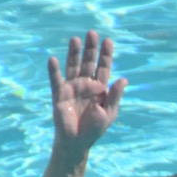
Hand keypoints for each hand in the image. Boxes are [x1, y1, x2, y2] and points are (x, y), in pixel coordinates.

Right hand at [47, 30, 126, 145]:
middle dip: (91, 48)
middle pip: (88, 62)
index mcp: (100, 88)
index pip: (103, 67)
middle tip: (92, 33)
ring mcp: (72, 88)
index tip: (108, 40)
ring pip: (73, 66)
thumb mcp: (109, 112)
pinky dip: (54, 71)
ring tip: (75, 39)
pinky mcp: (59, 95)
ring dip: (74, 53)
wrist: (77, 142)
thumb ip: (114, 96)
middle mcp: (86, 84)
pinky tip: (52, 59)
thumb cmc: (94, 129)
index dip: (106, 55)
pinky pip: (56, 80)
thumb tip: (123, 79)